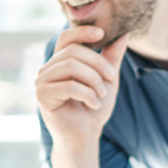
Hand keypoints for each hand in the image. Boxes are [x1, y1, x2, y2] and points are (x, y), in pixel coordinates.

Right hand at [35, 26, 129, 147]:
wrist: (86, 134)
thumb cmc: (94, 107)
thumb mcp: (108, 79)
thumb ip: (113, 57)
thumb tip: (125, 34)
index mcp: (61, 62)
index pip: (66, 38)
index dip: (82, 32)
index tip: (102, 33)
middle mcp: (48, 69)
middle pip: (73, 52)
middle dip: (97, 64)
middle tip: (111, 78)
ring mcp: (42, 81)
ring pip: (70, 67)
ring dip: (93, 80)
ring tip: (101, 94)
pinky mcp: (42, 96)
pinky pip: (68, 86)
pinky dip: (86, 94)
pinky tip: (94, 104)